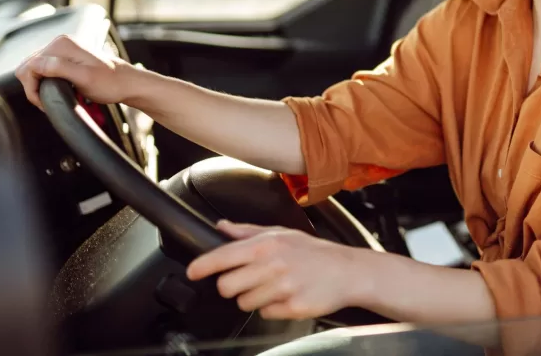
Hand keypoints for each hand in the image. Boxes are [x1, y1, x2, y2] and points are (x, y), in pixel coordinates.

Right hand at [15, 34, 131, 108]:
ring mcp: (62, 49)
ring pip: (34, 69)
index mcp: (61, 44)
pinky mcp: (65, 57)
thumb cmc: (110, 83)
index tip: (45, 102)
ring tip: (54, 97)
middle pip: (28, 67)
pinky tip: (58, 90)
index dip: (32, 88)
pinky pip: (44, 70)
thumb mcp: (84, 78)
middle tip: (49, 102)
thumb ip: (58, 68)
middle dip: (34, 87)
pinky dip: (46, 82)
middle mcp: (59, 42)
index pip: (29, 66)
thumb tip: (36, 64)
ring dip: (40, 86)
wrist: (126, 83)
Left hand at [186, 220, 363, 319]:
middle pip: (226, 286)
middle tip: (248, 281)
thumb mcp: (282, 233)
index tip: (192, 272)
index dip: (202, 266)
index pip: (223, 256)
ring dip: (254, 298)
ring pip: (244, 303)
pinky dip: (272, 309)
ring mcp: (282, 288)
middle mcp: (272, 265)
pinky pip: (265, 314)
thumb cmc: (313, 252)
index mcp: (267, 244)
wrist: (348, 271)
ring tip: (273, 287)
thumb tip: (221, 226)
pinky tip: (286, 296)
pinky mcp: (292, 307)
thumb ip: (248, 231)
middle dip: (232, 287)